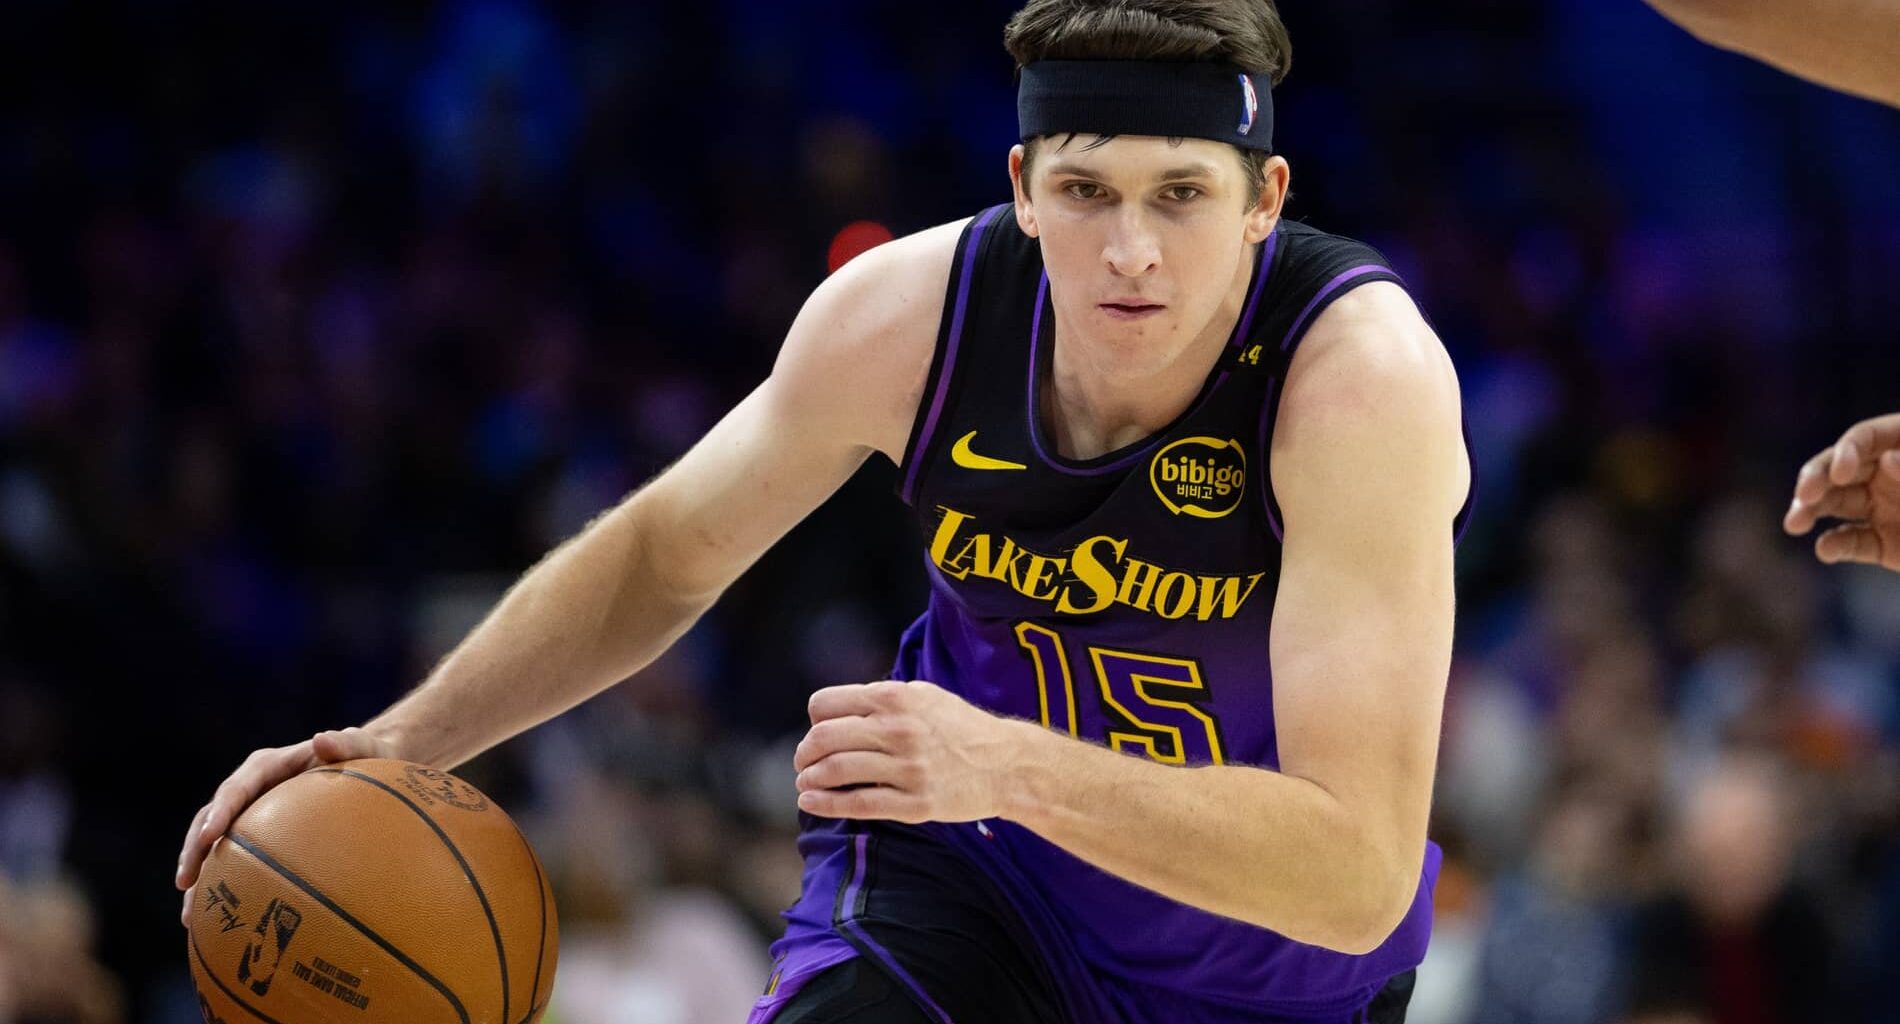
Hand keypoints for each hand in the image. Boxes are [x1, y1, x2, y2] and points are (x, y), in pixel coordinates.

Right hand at [176, 727, 393, 926]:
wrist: (366, 769)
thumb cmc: (367, 756)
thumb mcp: (363, 747)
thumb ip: (349, 742)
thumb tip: (324, 738)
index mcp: (266, 767)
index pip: (235, 789)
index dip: (219, 811)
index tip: (208, 837)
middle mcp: (250, 790)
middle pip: (210, 819)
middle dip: (194, 851)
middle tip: (185, 882)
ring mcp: (250, 814)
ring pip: (213, 846)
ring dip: (200, 877)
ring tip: (188, 916)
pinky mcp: (257, 836)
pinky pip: (234, 863)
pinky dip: (223, 888)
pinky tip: (217, 923)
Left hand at [793, 680, 1025, 823]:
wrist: (1006, 764)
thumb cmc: (960, 727)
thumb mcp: (923, 695)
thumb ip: (882, 698)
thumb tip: (836, 710)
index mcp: (896, 698)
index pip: (826, 704)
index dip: (816, 719)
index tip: (818, 731)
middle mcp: (898, 730)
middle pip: (824, 738)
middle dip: (804, 753)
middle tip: (802, 763)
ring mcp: (907, 768)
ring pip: (836, 771)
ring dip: (810, 779)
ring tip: (805, 783)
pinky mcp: (915, 803)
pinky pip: (858, 803)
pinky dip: (826, 804)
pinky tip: (811, 802)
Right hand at [1784, 412, 1899, 569]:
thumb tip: (1888, 460)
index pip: (1862, 438)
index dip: (1846, 452)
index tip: (1841, 474)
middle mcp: (1886, 474)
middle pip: (1836, 469)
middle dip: (1815, 480)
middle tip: (1805, 495)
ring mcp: (1882, 507)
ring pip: (1834, 503)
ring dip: (1810, 510)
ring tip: (1794, 524)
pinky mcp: (1884, 543)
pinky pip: (1852, 541)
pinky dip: (1835, 546)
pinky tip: (1826, 550)